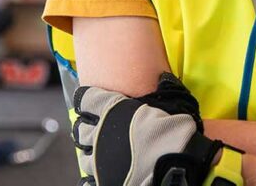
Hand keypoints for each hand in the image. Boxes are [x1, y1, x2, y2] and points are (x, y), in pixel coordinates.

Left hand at [72, 73, 238, 185]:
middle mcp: (98, 133)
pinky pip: (89, 178)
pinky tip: (104, 172)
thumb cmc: (174, 134)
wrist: (174, 168)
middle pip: (81, 128)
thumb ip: (159, 94)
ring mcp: (97, 159)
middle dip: (89, 128)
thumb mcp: (171, 103)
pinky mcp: (100, 179)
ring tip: (104, 154)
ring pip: (83, 155)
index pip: (86, 99)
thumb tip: (164, 79)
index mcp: (111, 108)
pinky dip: (96, 174)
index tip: (94, 101)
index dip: (89, 100)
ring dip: (93, 152)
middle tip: (99, 130)